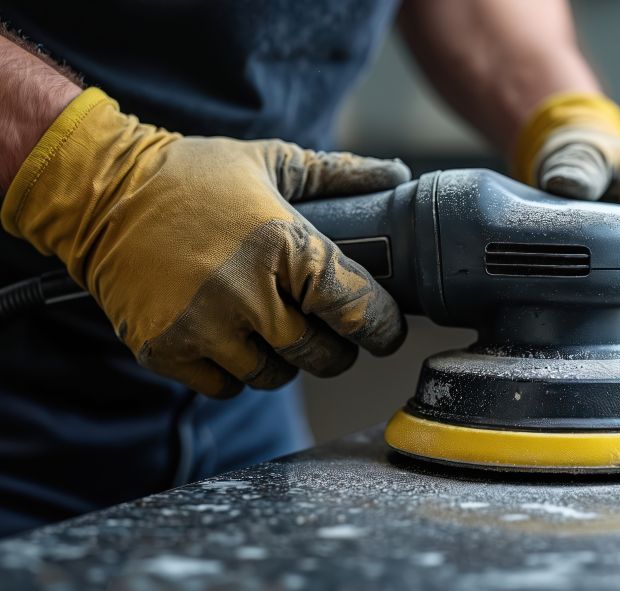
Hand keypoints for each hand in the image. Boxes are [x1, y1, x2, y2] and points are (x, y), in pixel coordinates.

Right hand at [2, 88, 410, 396]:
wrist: (97, 192)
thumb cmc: (191, 175)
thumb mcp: (270, 162)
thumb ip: (339, 175)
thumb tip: (396, 175)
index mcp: (282, 245)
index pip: (357, 308)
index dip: (382, 326)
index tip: (386, 330)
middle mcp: (246, 292)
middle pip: (322, 355)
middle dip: (336, 349)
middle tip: (329, 333)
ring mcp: (203, 327)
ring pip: (274, 375)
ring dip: (283, 360)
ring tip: (274, 329)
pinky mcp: (166, 349)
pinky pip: (225, 386)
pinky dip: (235, 372)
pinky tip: (230, 339)